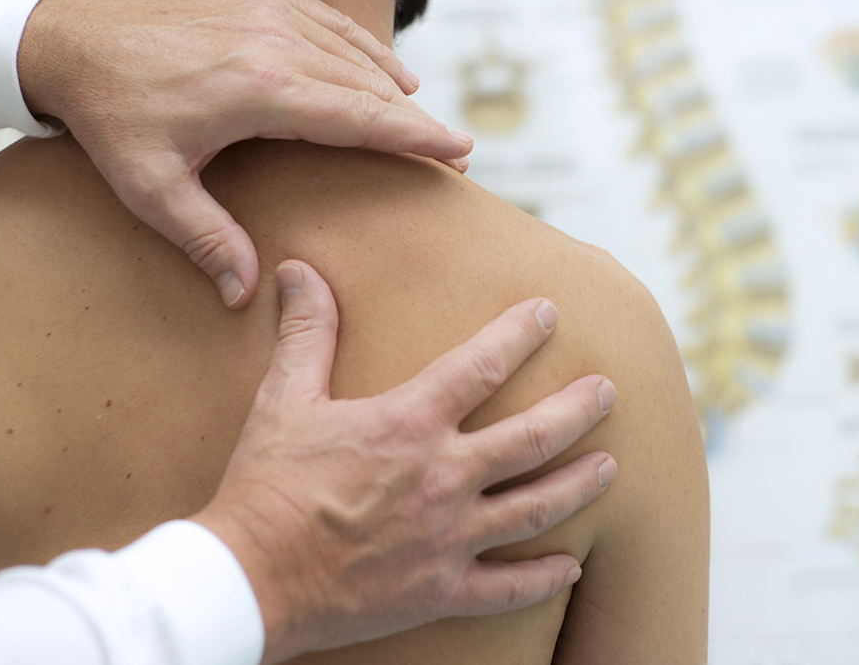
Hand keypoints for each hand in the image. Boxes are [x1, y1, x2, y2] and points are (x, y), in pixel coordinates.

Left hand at [16, 0, 472, 308]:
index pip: (360, 115)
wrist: (74, 41)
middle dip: (415, 119)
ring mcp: (270, 11)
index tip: (459, 151)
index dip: (414, 136)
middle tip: (454, 150)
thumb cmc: (112, 118)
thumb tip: (245, 294)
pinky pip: (331, 22)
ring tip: (425, 119)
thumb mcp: (150, 189)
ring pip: (355, 52)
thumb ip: (205, 239)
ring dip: (395, 86)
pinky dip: (365, 47)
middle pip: (369, 86)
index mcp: (262, 89)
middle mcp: (276, 42)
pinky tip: (387, 68)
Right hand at [191, 261, 617, 664]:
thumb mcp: (284, 398)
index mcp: (409, 423)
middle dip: (577, 409)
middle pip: (532, 437)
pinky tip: (571, 566)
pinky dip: (544, 578)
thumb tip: (297, 270)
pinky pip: (508, 587)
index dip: (519, 332)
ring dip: (580, 484)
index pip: (481, 364)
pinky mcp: (440, 589)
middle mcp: (442, 476)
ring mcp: (448, 537)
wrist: (249, 579)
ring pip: (537, 507)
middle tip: (607, 390)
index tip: (548, 311)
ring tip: (610, 467)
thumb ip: (306, 332)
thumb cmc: (266, 485)